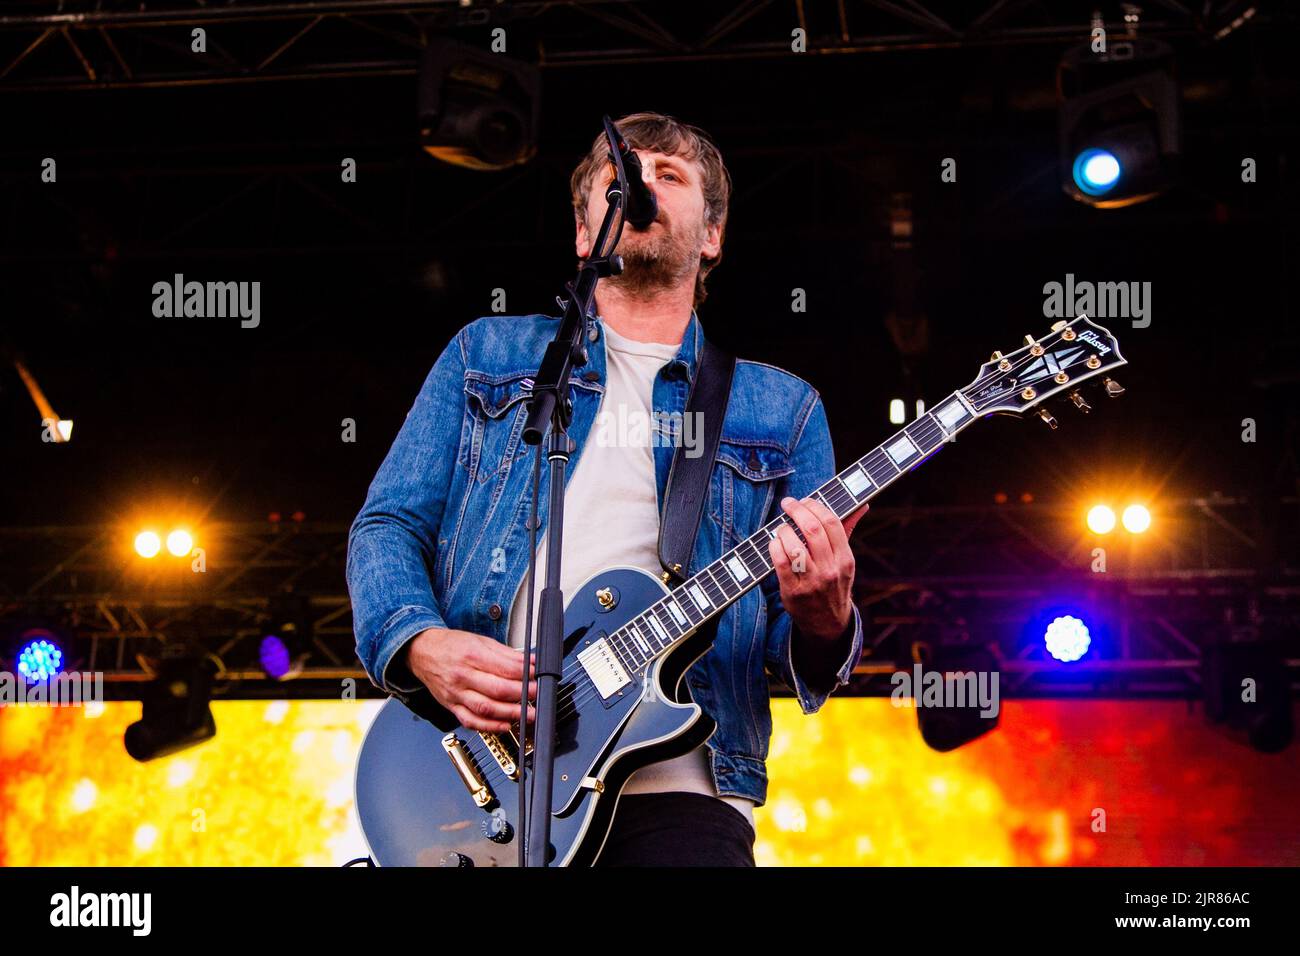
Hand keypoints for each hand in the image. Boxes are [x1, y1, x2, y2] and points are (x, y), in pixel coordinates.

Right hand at [403, 627, 536, 732]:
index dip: (525, 674)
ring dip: (510, 713)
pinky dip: (489, 726)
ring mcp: (456, 693)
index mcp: (472, 655)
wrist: (422, 652)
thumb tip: (530, 661)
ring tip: (527, 714)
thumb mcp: (480, 641)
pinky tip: (504, 725)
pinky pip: (471, 721)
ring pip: (485, 708)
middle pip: (497, 690)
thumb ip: (506, 653)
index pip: (504, 668)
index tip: (537, 676)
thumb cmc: (451, 646)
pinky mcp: (451, 706)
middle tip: (536, 696)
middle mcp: (463, 676)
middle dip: (522, 695)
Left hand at [767, 496, 868, 639]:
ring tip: (782, 528)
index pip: (832, 523)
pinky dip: (774, 547)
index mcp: (845, 559)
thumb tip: (863, 505)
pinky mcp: (793, 591)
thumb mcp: (845, 561)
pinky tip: (775, 543)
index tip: (804, 500)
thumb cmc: (834, 584)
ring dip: (784, 530)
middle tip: (787, 504)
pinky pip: (780, 562)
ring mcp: (812, 582)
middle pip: (812, 530)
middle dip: (796, 511)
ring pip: (794, 546)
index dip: (815, 506)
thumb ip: (848, 531)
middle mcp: (830, 569)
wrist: (828, 623)